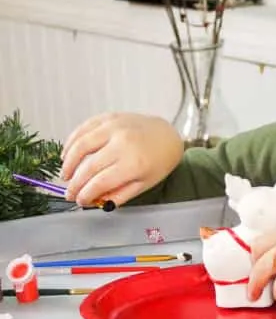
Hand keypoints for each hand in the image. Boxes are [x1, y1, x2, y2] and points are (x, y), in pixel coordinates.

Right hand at [61, 112, 183, 208]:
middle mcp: (122, 143)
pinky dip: (72, 141)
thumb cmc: (158, 162)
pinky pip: (84, 128)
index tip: (79, 201)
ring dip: (69, 163)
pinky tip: (67, 154)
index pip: (100, 182)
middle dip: (75, 184)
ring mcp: (114, 127)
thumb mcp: (144, 184)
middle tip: (69, 193)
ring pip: (81, 145)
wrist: (167, 135)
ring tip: (65, 175)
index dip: (85, 194)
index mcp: (134, 163)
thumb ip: (119, 195)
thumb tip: (97, 202)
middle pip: (89, 167)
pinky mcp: (109, 117)